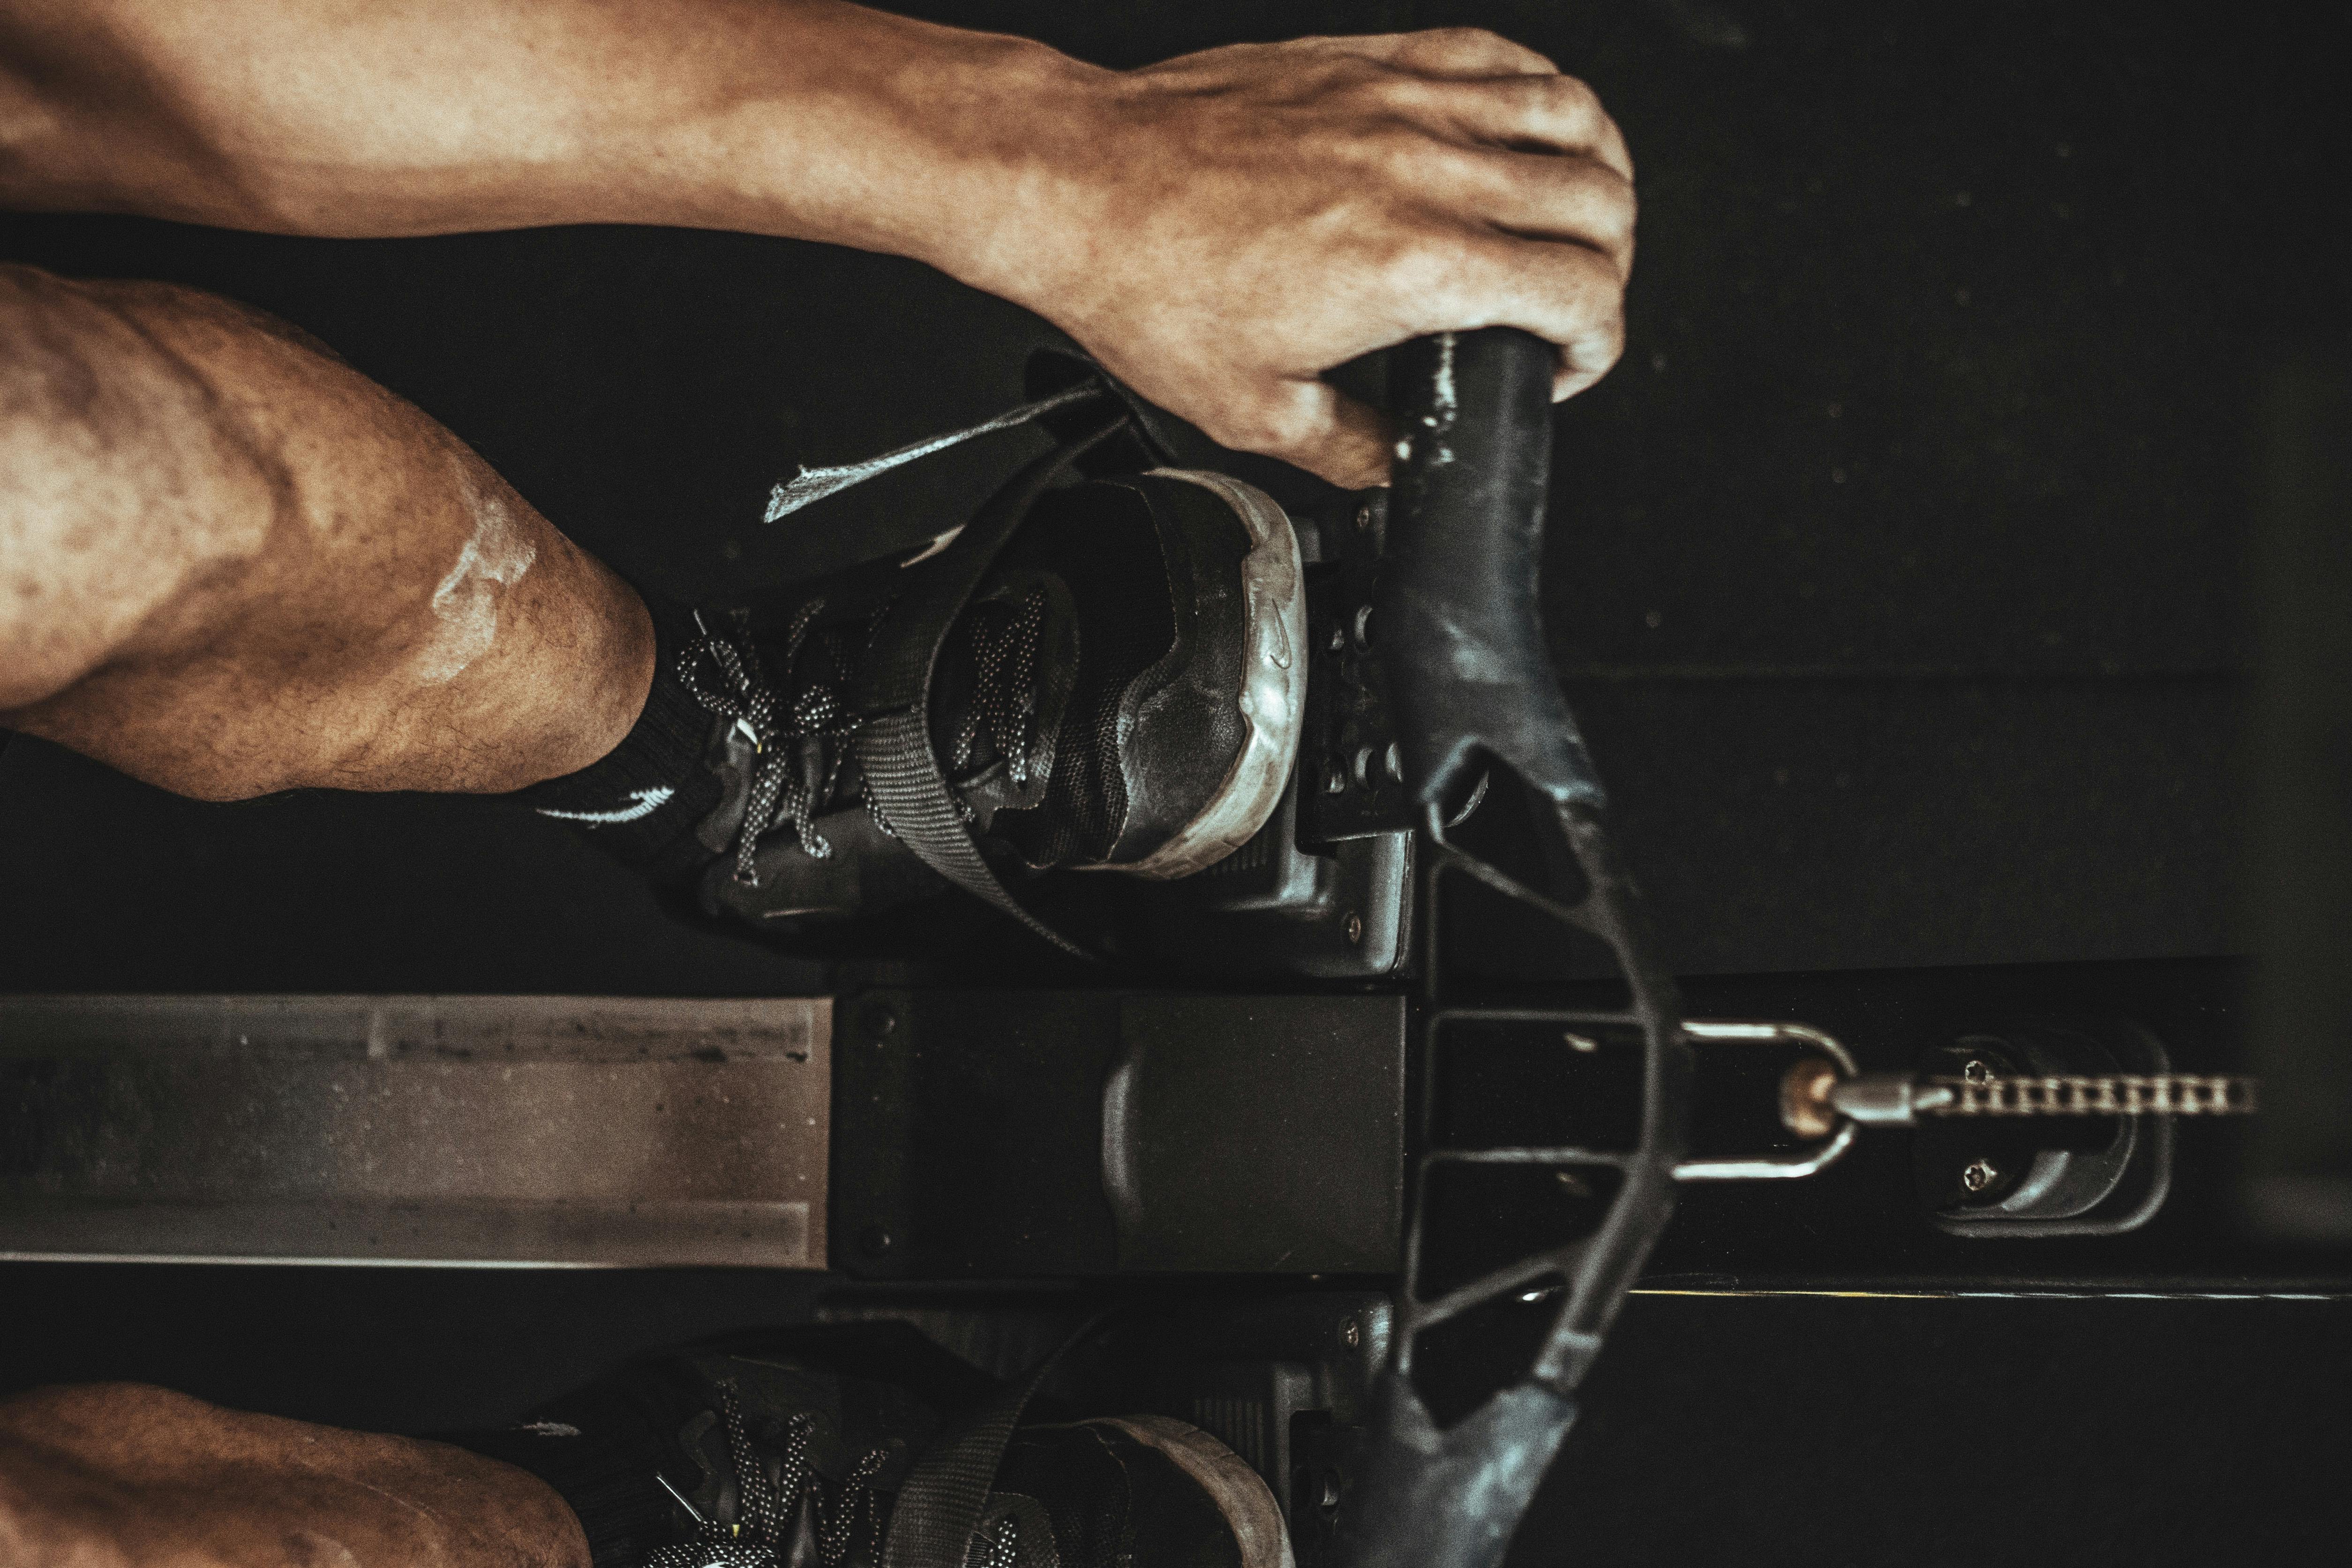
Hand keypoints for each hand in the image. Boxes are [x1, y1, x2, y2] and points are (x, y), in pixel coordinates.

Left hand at [991, 29, 1636, 488]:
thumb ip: (1349, 447)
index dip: (1598, 342)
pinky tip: (1532, 127)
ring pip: (1572, 115)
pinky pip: (1497, 56)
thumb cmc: (1146, 282)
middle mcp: (1423, 173)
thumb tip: (1393, 465)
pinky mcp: (1370, 62)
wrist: (1079, 187)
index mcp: (1409, 268)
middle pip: (1598, 201)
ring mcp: (1401, 105)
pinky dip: (1541, 94)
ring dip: (1600, 172)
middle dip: (1611, 268)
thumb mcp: (1253, 412)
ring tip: (1580, 218)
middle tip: (1572, 305)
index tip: (1563, 365)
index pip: (1577, 291)